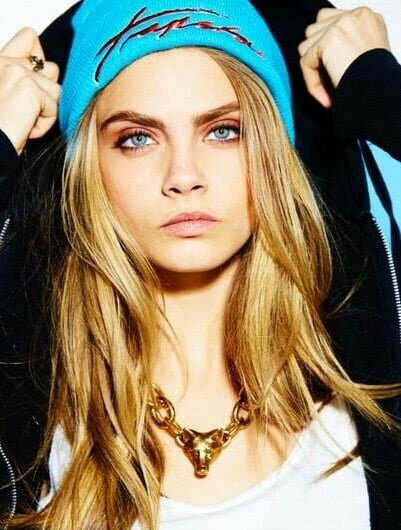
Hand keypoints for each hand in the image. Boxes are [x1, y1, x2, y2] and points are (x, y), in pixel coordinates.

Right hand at [0, 27, 60, 154]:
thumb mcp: (10, 97)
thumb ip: (27, 77)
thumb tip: (52, 69)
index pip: (30, 38)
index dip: (38, 62)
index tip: (30, 89)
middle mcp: (4, 60)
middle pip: (51, 69)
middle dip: (45, 95)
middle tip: (22, 113)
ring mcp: (17, 71)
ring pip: (56, 91)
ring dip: (44, 113)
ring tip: (21, 122)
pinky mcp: (30, 88)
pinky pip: (55, 107)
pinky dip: (44, 124)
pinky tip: (25, 129)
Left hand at [297, 6, 391, 107]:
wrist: (379, 92)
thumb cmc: (376, 82)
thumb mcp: (365, 57)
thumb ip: (346, 47)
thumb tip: (323, 54)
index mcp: (365, 18)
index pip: (331, 24)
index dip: (325, 50)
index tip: (330, 73)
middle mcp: (354, 16)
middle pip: (315, 30)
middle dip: (315, 57)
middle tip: (327, 81)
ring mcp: (341, 25)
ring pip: (306, 45)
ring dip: (313, 70)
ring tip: (327, 88)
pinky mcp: (329, 39)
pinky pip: (306, 62)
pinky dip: (312, 83)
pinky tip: (326, 98)